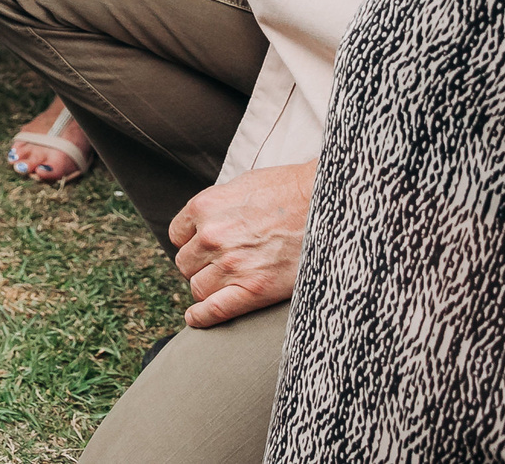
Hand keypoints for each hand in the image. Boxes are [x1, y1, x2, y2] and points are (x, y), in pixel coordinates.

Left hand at [168, 162, 312, 328]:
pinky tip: (196, 318)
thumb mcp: (242, 185)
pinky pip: (215, 310)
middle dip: (200, 265)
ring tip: (225, 283)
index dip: (191, 243)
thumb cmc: (289, 190)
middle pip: (186, 263)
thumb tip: (207, 222)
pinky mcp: (254, 289)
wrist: (326, 204)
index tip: (203, 248)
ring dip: (207, 287)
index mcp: (205, 207)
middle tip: (221, 264)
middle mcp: (211, 236)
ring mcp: (231, 264)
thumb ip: (218, 206)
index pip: (178, 235)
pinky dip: (202, 317)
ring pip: (198, 287)